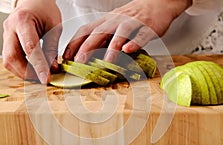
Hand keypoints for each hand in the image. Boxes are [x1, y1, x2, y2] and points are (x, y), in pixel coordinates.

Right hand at [2, 0, 61, 83]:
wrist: (32, 1)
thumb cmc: (44, 10)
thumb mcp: (54, 27)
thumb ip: (52, 48)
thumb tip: (52, 69)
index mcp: (23, 20)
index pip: (30, 48)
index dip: (38, 66)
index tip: (46, 79)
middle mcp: (9, 28)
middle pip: (12, 57)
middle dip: (27, 73)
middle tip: (42, 79)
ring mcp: (5, 35)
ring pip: (8, 61)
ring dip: (23, 73)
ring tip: (38, 76)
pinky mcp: (6, 42)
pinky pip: (10, 59)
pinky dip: (20, 68)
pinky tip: (32, 70)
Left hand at [63, 0, 191, 62]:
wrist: (156, 4)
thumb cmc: (132, 17)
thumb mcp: (113, 25)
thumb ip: (102, 38)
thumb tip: (86, 55)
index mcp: (105, 21)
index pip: (85, 30)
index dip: (74, 43)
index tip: (66, 57)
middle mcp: (116, 21)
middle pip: (99, 32)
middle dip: (87, 47)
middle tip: (79, 61)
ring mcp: (132, 23)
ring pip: (119, 33)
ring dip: (112, 47)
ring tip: (106, 61)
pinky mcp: (147, 27)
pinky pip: (140, 36)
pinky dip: (134, 43)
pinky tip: (128, 50)